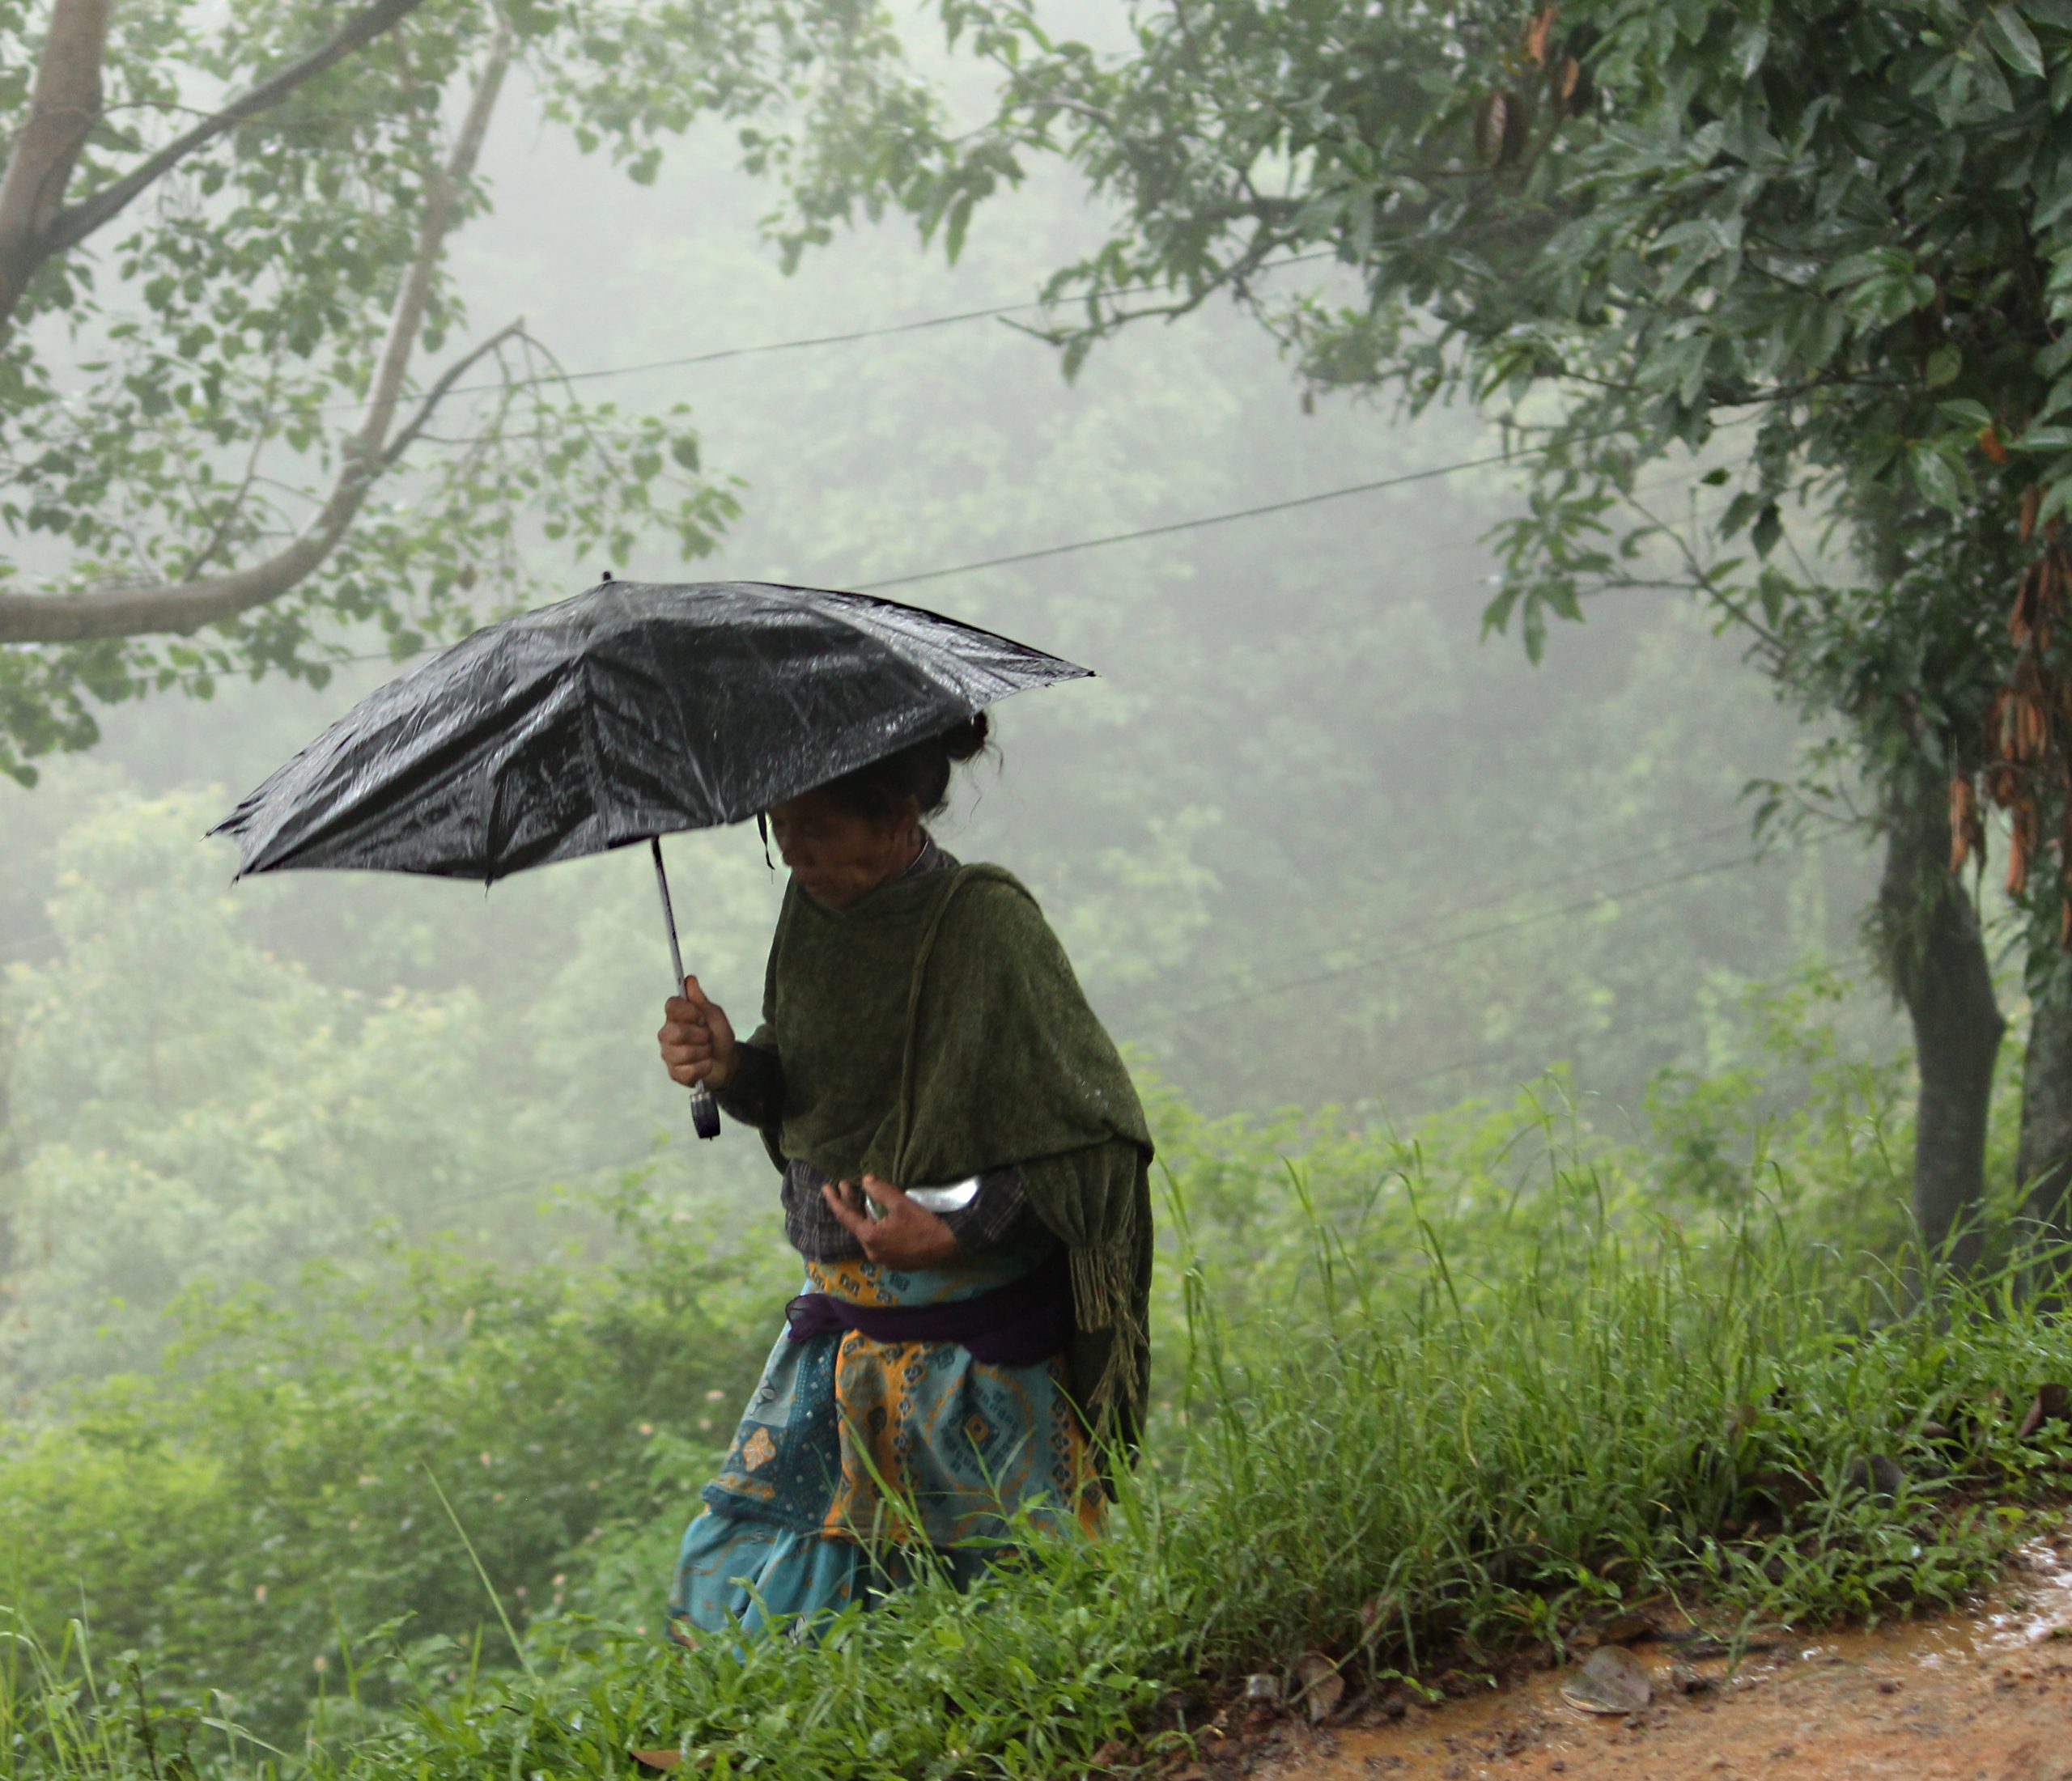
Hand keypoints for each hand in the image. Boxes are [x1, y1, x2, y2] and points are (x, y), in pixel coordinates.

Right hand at [658, 975, 735, 1089]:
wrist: (728, 1062)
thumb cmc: (719, 1036)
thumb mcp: (715, 1016)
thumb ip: (701, 1000)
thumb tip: (690, 979)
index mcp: (675, 1017)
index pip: (671, 1005)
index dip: (689, 1011)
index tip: (701, 1017)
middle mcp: (666, 1034)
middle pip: (678, 1031)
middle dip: (701, 1035)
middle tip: (707, 1037)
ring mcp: (668, 1055)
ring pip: (685, 1053)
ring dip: (704, 1052)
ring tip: (706, 1051)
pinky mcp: (674, 1074)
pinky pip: (689, 1071)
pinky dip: (703, 1068)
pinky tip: (704, 1065)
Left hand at [821, 1175, 958, 1269]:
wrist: (948, 1246)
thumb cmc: (923, 1224)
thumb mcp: (901, 1203)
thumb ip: (880, 1191)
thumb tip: (866, 1181)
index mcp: (870, 1237)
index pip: (846, 1217)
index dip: (834, 1201)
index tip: (826, 1188)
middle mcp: (872, 1251)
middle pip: (856, 1225)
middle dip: (850, 1204)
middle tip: (845, 1185)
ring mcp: (883, 1259)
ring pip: (867, 1233)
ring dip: (863, 1215)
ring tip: (862, 1198)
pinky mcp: (894, 1261)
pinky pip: (878, 1241)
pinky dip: (874, 1226)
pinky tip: (879, 1217)